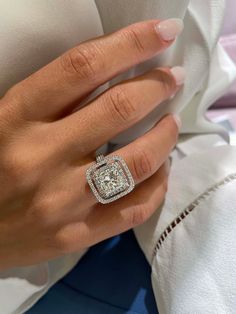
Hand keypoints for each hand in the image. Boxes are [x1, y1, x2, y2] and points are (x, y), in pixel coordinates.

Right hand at [0, 19, 183, 269]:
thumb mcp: (4, 120)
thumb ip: (49, 98)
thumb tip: (109, 76)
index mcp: (16, 118)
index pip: (82, 67)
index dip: (130, 44)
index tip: (162, 34)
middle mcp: (41, 157)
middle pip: (118, 109)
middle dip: (157, 87)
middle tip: (173, 78)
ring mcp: (62, 202)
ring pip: (136, 162)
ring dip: (166, 136)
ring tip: (171, 123)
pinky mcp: (76, 235)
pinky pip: (135, 209)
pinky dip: (159, 186)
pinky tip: (160, 171)